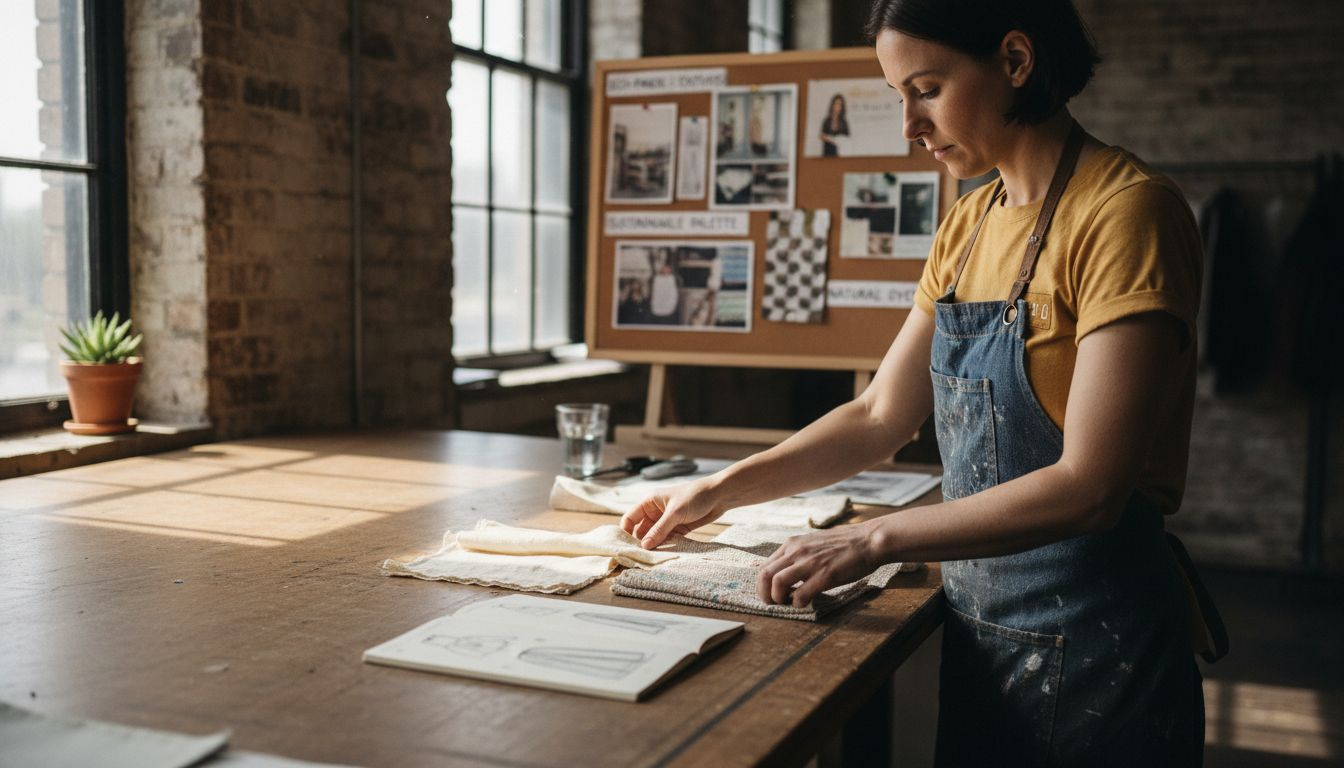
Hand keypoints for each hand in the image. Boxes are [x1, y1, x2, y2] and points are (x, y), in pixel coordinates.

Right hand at [620, 480, 723, 548]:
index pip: (630, 518)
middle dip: (641, 543)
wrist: (720, 495)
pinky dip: (667, 546)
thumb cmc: (695, 496)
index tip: (627, 547)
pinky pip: (667, 540)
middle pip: (641, 531)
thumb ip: (659, 530)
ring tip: (654, 558)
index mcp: (650, 502)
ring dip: (655, 546)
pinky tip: (667, 554)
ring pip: (655, 537)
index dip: (626, 532)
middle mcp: (656, 512)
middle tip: (642, 557)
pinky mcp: (678, 528)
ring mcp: (667, 521)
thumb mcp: (675, 513)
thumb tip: (644, 546)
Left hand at [756, 522, 883, 607]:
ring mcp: (810, 563)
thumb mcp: (812, 542)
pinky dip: (798, 604)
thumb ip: (796, 554)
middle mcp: (797, 551)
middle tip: (772, 604)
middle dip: (764, 594)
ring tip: (787, 604)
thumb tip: (780, 569)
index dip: (763, 585)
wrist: (868, 540)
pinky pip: (801, 595)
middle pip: (765, 575)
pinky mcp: (825, 575)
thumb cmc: (843, 544)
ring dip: (778, 599)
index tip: (770, 594)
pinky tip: (805, 604)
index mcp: (792, 544)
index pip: (764, 566)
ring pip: (778, 583)